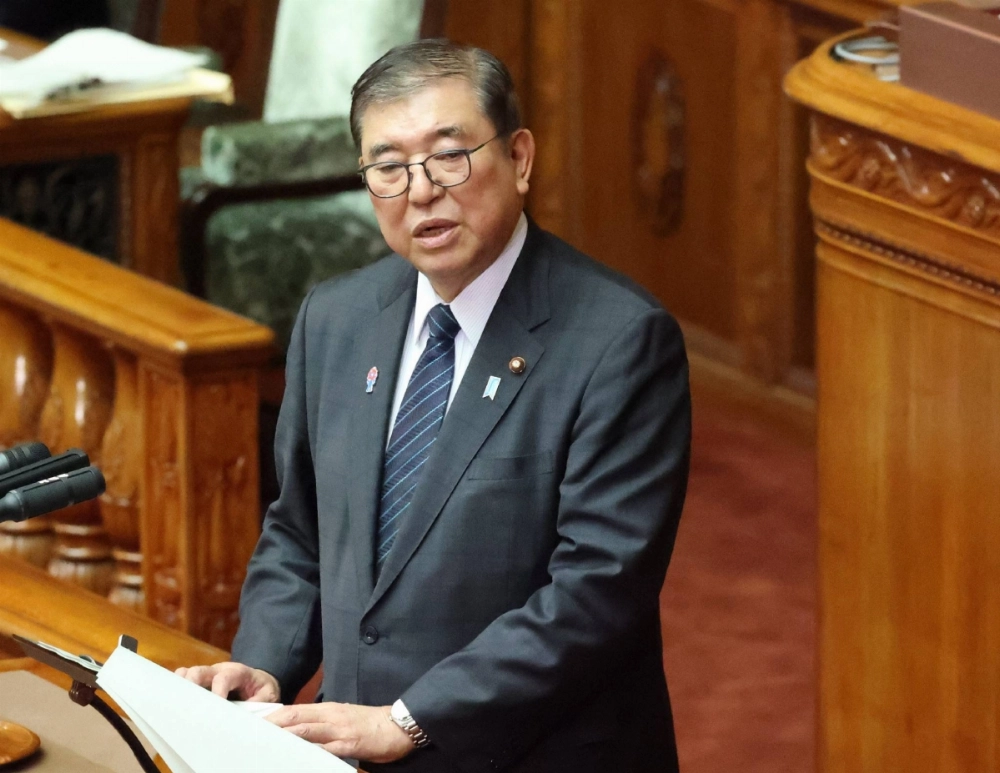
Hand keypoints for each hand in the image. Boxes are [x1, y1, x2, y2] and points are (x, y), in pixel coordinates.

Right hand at [174, 661, 279, 701]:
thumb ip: (259, 702)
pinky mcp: (199, 682)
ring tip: (174, 702)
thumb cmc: (262, 688)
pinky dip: (177, 689)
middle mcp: (218, 671)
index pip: (224, 677)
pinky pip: (184, 681)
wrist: (258, 680)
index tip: (215, 705)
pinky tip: (172, 703)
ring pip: (188, 674)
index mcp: (238, 672)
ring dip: (180, 687)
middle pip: (200, 671)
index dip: (218, 690)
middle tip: (186, 702)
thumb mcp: (268, 694)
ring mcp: (206, 675)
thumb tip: (247, 715)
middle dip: (192, 683)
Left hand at [266, 702, 413, 762]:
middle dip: (273, 724)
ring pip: (306, 730)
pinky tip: (296, 759)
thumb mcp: (345, 718)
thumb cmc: (370, 724)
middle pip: (296, 717)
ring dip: (285, 736)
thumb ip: (324, 723)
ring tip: (265, 743)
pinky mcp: (349, 744)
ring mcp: (339, 730)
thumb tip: (302, 731)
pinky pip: (324, 749)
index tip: (256, 722)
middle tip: (252, 732)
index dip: (275, 715)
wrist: (398, 726)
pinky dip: (308, 753)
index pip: (296, 709)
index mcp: (329, 709)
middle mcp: (331, 716)